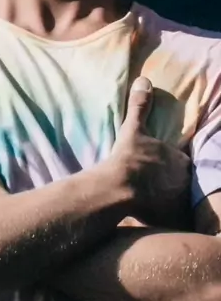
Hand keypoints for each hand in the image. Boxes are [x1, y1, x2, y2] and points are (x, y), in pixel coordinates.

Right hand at [104, 77, 191, 228]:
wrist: (118, 187)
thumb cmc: (127, 157)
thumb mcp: (133, 128)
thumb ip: (140, 106)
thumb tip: (144, 80)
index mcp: (179, 158)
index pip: (181, 162)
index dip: (170, 165)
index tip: (157, 168)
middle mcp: (183, 178)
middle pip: (181, 182)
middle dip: (171, 183)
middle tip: (153, 186)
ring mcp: (177, 198)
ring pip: (177, 200)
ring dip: (168, 201)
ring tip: (152, 204)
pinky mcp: (169, 216)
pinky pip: (171, 219)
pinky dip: (164, 219)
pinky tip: (153, 220)